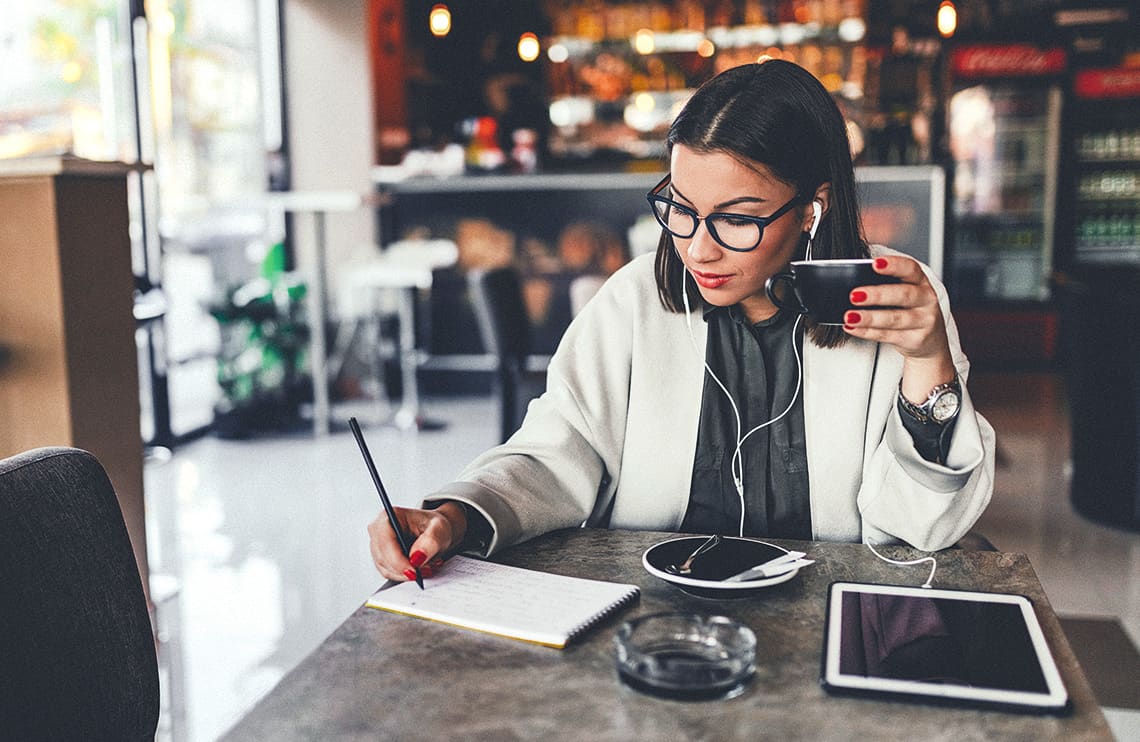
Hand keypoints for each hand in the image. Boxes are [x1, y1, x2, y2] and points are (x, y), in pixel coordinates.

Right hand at [367, 501, 466, 581]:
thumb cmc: (434, 525)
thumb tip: (416, 558)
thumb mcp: (440, 529)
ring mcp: (377, 544)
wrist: (435, 530)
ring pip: (385, 569)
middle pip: (383, 558)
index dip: (398, 561)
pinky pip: (389, 573)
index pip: (386, 542)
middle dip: (405, 569)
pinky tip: (418, 568)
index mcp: (389, 516)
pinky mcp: (381, 557)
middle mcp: (378, 529)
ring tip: (426, 566)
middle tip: (426, 570)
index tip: (414, 571)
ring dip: (406, 573)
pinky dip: (404, 574)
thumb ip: (430, 542)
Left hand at [843, 255, 956, 400]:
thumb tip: (851, 283)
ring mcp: (923, 321)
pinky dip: (867, 332)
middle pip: (903, 295)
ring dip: (870, 317)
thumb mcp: (903, 292)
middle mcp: (925, 299)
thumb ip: (883, 284)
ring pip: (895, 319)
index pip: (910, 269)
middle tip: (854, 295)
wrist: (929, 339)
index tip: (875, 264)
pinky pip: (888, 336)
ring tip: (849, 316)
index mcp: (921, 281)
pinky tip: (852, 328)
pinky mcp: (915, 339)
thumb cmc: (908, 308)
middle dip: (877, 295)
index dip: (894, 265)